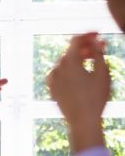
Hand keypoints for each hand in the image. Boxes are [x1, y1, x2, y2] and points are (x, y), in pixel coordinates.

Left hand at [46, 32, 109, 153]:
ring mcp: (52, 79)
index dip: (88, 35)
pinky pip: (60, 74)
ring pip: (65, 63)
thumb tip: (95, 42)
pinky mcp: (52, 89)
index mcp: (69, 62)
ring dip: (77, 59)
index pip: (76, 40)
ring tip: (91, 61)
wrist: (82, 121)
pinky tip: (80, 74)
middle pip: (71, 51)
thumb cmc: (96, 97)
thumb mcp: (102, 73)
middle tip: (99, 48)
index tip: (98, 34)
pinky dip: (70, 70)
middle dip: (85, 48)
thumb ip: (98, 53)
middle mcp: (57, 68)